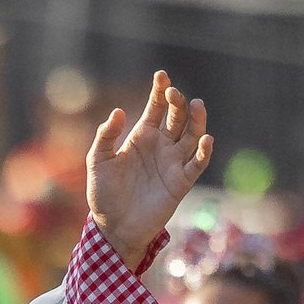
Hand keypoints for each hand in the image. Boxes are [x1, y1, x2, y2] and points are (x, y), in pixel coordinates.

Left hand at [84, 71, 212, 258]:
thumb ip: (105, 137)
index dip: (160, 91)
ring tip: (197, 105)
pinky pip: (197, 164)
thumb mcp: (97, 162)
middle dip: (178, 102)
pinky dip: (204, 152)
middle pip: (177, 117)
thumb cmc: (104, 194)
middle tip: (174, 93)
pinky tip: (205, 139)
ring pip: (192, 135)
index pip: (156, 108)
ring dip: (197, 120)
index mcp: (142, 137)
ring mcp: (173, 163)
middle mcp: (161, 146)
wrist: (114, 227)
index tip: (161, 75)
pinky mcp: (181, 182)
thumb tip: (118, 112)